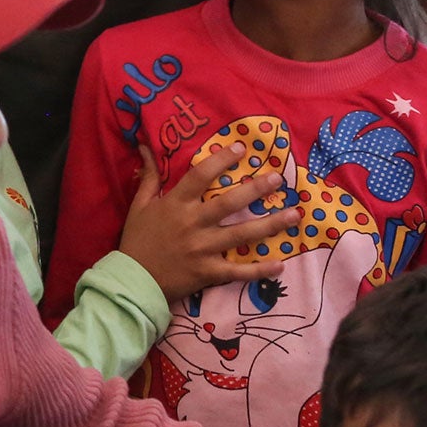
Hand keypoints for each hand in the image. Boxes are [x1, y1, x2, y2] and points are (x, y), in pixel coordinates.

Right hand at [116, 140, 302, 301]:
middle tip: (278, 178)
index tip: (241, 149)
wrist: (133, 281)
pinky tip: (280, 265)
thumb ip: (149, 177)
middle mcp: (192, 224)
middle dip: (255, 189)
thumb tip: (145, 146)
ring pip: (241, 235)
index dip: (221, 160)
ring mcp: (202, 250)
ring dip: (269, 225)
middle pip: (228, 203)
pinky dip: (259, 270)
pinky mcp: (208, 273)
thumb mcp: (140, 205)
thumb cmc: (137, 240)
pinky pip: (238, 271)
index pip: (200, 176)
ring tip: (294, 215)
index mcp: (175, 204)